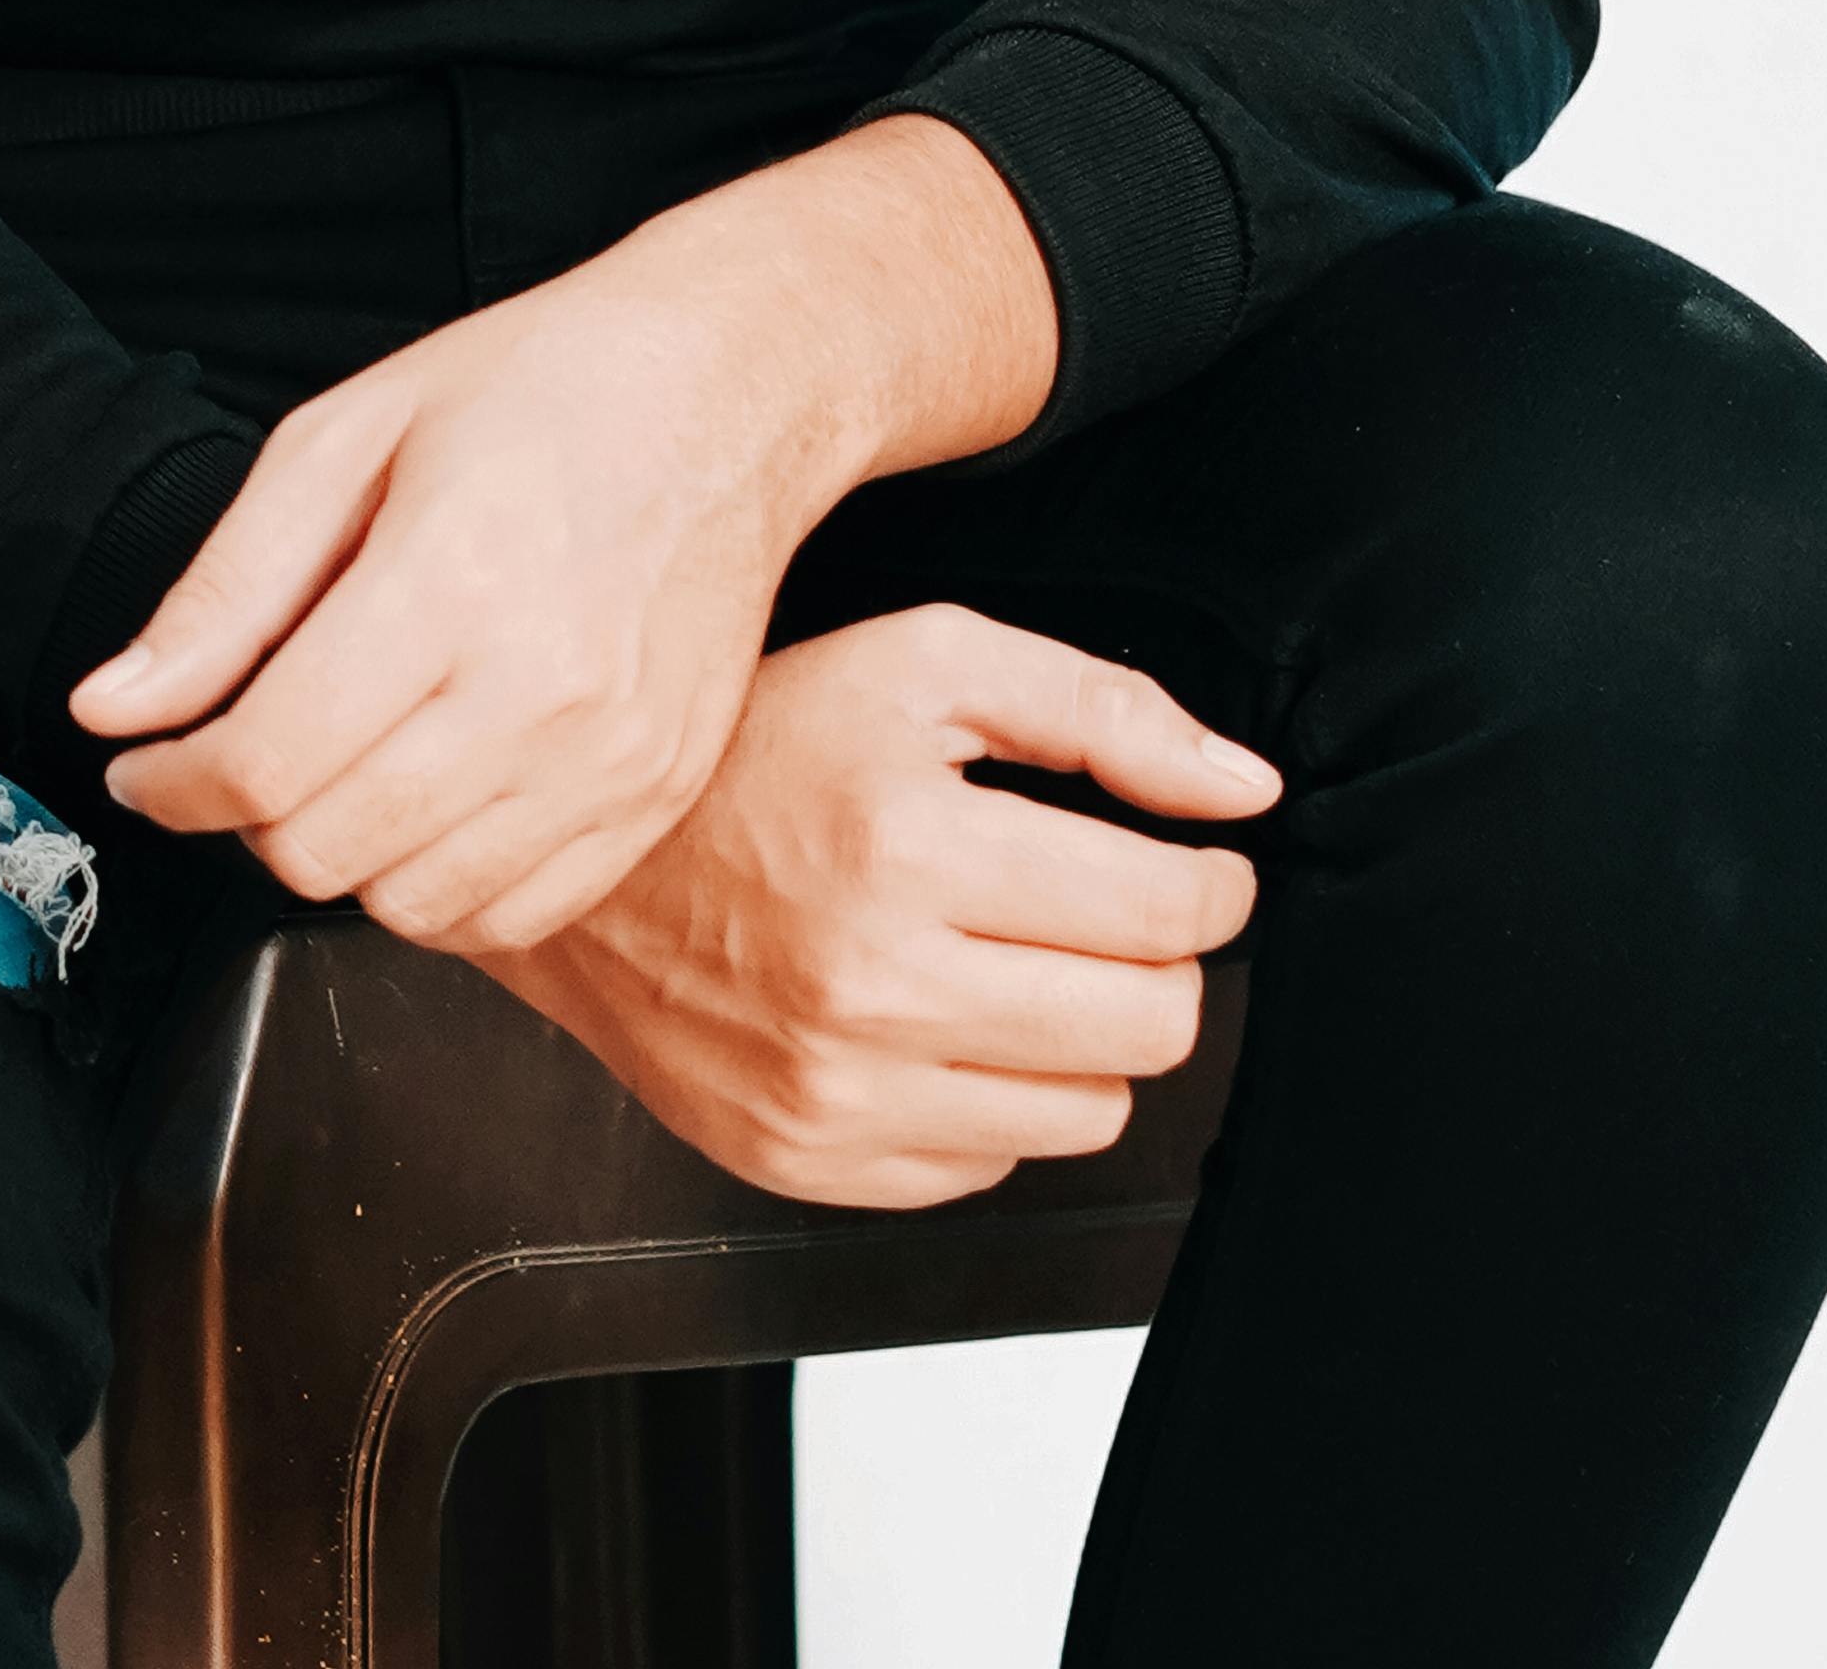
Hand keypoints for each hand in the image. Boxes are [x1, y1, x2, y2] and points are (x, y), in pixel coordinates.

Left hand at [68, 122, 1058, 951]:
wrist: (726, 389)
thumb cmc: (542, 389)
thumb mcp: (346, 436)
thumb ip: (224, 588)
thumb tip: (115, 707)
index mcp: (446, 582)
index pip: (266, 762)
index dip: (172, 783)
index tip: (145, 765)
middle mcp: (538, 691)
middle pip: (326, 850)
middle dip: (245, 820)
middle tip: (241, 753)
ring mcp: (611, 760)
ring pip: (412, 906)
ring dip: (342, 857)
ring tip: (341, 769)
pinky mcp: (659, 796)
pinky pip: (513, 919)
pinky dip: (442, 890)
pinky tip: (426, 805)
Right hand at [475, 603, 1274, 1209]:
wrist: (583, 858)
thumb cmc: (757, 740)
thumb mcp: (926, 661)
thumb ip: (1100, 709)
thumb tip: (1243, 789)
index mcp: (909, 847)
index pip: (1162, 913)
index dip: (1210, 882)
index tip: (1195, 863)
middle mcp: (875, 988)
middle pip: (1148, 1027)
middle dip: (1158, 959)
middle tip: (1110, 909)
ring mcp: (839, 1093)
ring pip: (1089, 1112)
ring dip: (1082, 1035)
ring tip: (1015, 958)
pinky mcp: (811, 1160)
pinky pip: (990, 1164)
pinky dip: (991, 1095)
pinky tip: (938, 1016)